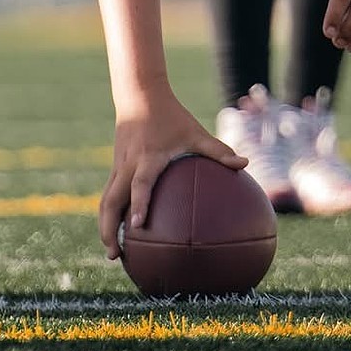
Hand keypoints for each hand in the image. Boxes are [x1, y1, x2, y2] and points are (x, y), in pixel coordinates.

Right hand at [98, 94, 246, 259]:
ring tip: (113, 251)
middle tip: (116, 254)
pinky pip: (110, 194)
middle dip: (109, 228)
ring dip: (105, 226)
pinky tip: (121, 229)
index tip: (138, 226)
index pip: (140, 184)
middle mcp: (128, 165)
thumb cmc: (171, 116)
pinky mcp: (116, 167)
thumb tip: (245, 164)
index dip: (139, 204)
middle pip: (110, 201)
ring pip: (105, 200)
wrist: (139, 95)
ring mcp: (118, 167)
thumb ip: (218, 150)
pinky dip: (111, 214)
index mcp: (147, 158)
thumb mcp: (195, 132)